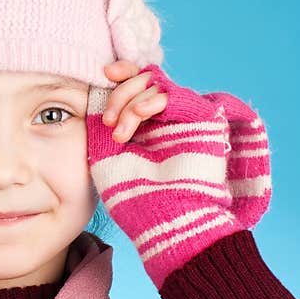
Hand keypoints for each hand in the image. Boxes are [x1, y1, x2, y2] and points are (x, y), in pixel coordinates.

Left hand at [86, 62, 271, 288]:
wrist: (165, 225)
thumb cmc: (134, 199)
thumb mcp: (108, 157)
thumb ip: (107, 126)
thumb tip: (96, 94)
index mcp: (146, 124)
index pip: (137, 84)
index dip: (122, 73)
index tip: (104, 75)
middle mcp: (167, 118)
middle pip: (145, 79)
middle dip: (120, 93)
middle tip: (108, 120)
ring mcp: (185, 119)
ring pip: (157, 84)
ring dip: (131, 100)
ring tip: (119, 130)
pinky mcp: (203, 122)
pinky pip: (176, 95)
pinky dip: (152, 100)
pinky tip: (137, 116)